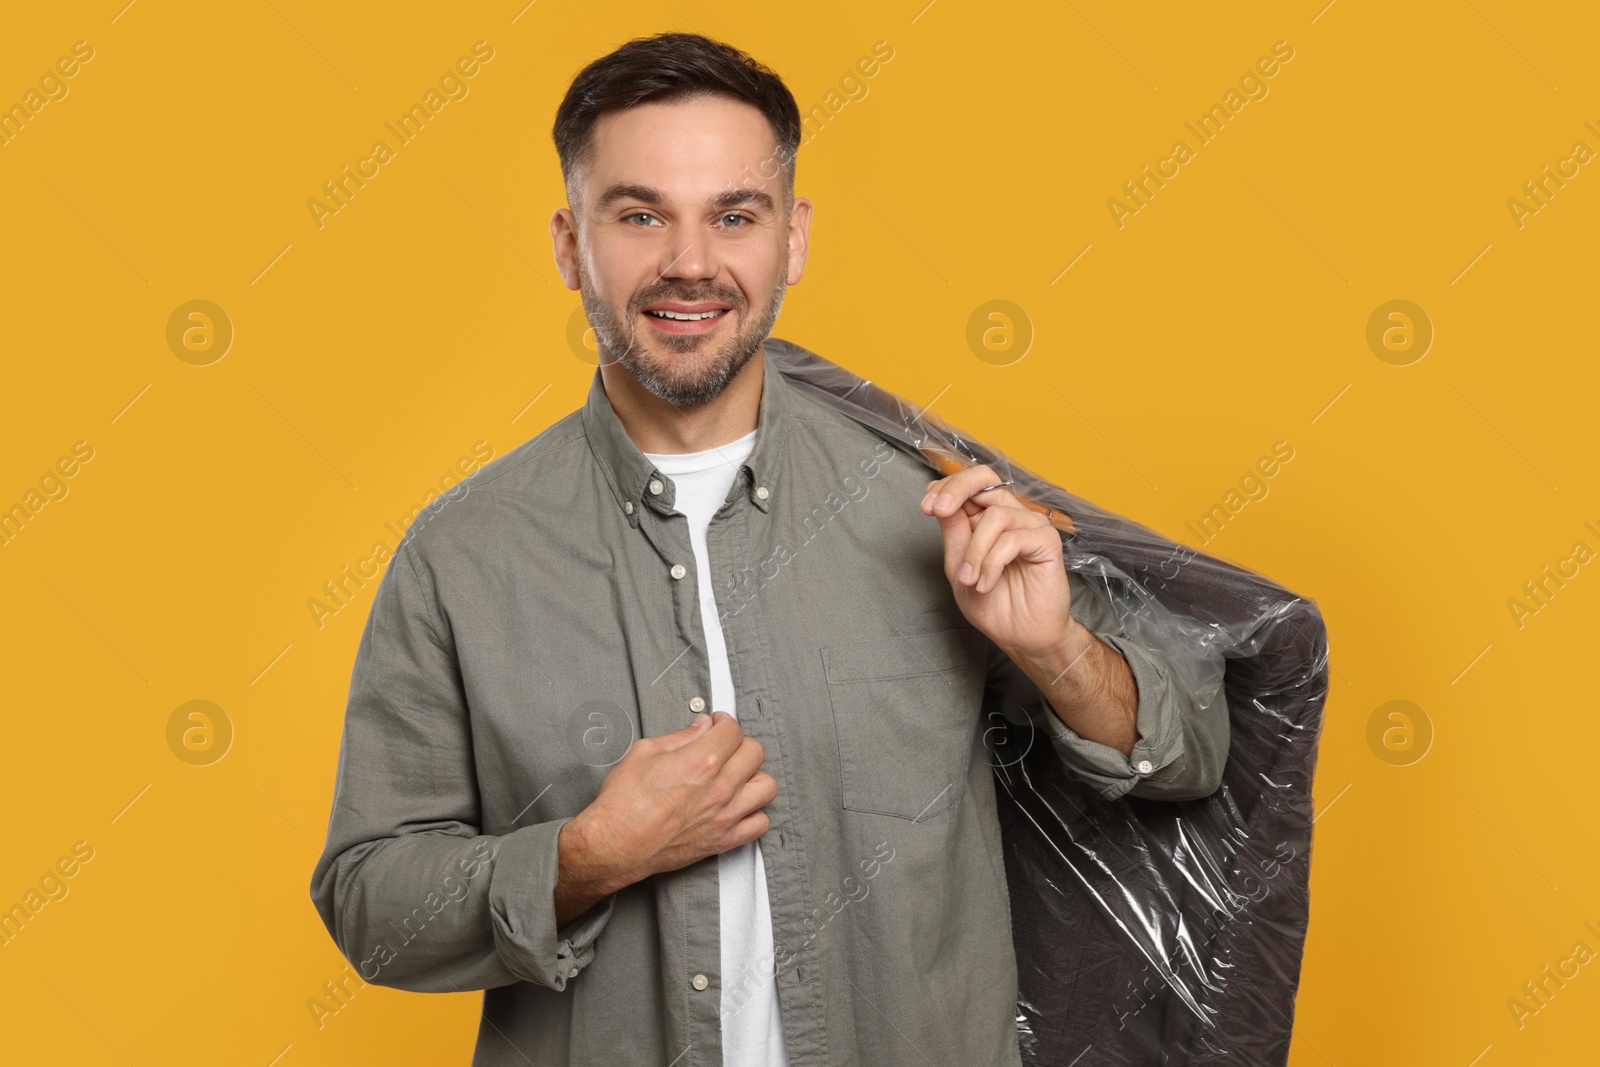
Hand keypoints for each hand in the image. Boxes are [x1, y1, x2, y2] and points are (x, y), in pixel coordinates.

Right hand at [562, 712, 776, 897]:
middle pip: (755, 753)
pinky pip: (761, 823)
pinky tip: (738, 806)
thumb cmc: (623, 802)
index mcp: (701, 761)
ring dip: (754, 777)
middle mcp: (720, 788)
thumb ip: (681, 736)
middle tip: (724, 748)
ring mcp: (725, 816)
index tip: (718, 726)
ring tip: (736, 776)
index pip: (734, 730)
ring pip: (767, 786)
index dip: (725, 723)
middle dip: (739, 744)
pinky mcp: (724, 840)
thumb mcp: (644, 752)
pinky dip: (755, 812)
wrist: (614, 845)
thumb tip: (702, 726)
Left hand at [919, 464, 1078, 662]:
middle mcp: (1010, 515)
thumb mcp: (958, 567)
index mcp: (986, 518)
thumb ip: (952, 532)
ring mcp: (1029, 526)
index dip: (945, 487)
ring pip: (995, 515)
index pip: (967, 484)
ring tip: (969, 579)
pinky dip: (992, 563)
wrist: (1019, 636)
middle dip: (957, 489)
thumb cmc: (992, 603)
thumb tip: (939, 500)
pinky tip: (986, 583)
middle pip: (985, 479)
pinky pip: (1012, 539)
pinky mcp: (1046, 541)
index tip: (926, 507)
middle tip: (938, 509)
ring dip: (974, 551)